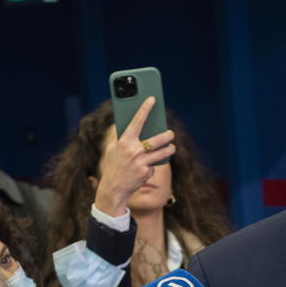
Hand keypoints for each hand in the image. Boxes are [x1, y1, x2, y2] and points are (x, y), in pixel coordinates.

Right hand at [94, 97, 174, 216]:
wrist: (114, 187)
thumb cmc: (114, 165)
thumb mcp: (114, 149)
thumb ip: (122, 138)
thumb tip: (134, 126)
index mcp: (124, 141)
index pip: (137, 121)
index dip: (145, 109)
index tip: (152, 99)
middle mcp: (133, 150)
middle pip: (157, 139)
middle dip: (167, 135)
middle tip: (171, 133)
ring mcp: (141, 162)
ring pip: (162, 153)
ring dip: (169, 149)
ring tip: (172, 147)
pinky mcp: (146, 172)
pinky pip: (154, 166)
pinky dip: (152, 167)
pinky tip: (145, 170)